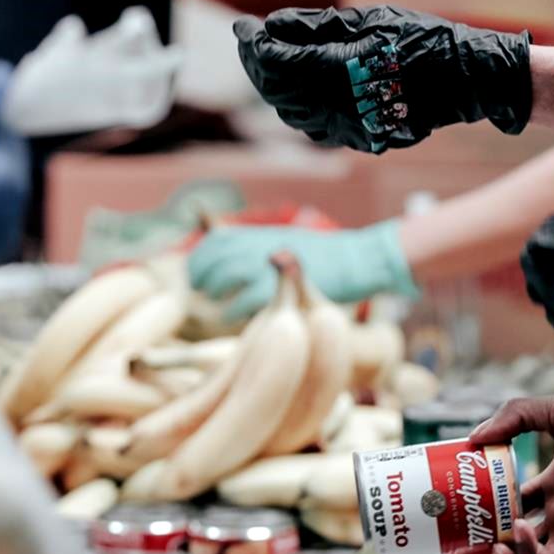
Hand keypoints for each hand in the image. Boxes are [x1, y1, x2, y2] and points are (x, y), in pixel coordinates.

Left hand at [189, 220, 415, 318]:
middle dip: (201, 276)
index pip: (215, 241)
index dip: (200, 258)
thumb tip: (236, 261)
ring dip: (212, 292)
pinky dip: (231, 311)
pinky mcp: (278, 289)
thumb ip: (265, 253)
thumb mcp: (290, 245)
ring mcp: (268, 266)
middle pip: (213, 258)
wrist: (357, 261)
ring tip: (215, 305)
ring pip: (223, 276)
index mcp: (261, 234)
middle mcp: (260, 245)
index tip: (196, 275)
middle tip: (199, 292)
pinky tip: (231, 318)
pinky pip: (242, 301)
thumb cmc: (325, 260)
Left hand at [231, 6, 529, 153]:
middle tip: (250, 42)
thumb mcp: (368, 20)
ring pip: (292, 114)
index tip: (243, 27)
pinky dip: (298, 107)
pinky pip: (317, 128)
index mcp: (340, 71)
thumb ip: (316, 26)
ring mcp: (352, 130)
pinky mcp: (363, 140)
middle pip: (277, 91)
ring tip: (269, 63)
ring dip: (275, 89)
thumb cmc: (422, 40)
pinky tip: (298, 89)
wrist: (467, 79)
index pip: (277, 61)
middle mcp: (340, 107)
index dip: (253, 44)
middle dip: (258, 66)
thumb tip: (273, 28)